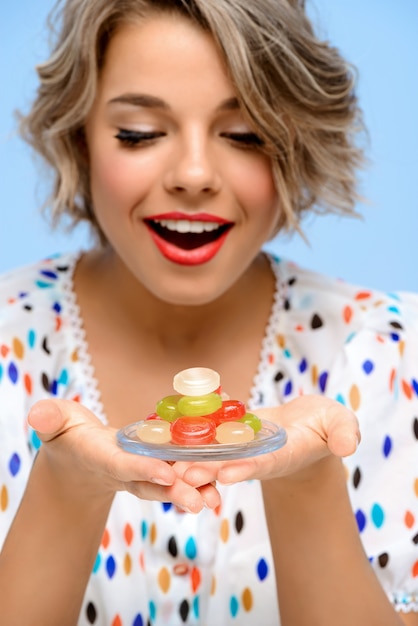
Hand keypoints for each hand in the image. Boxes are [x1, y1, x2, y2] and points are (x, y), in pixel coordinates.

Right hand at [28, 399, 220, 512]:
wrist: (78, 457)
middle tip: (201, 501)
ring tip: (216, 499)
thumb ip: (50, 419)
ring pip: (168, 483)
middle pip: (152, 483)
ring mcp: (140, 472)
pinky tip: (220, 478)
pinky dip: (197, 477)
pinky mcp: (154, 468)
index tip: (165, 474)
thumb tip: (38, 413)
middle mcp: (124, 470)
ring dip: (192, 491)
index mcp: (100, 457)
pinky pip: (177, 473)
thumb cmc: (66, 433)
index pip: (122, 465)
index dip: (142, 469)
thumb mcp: (55, 422)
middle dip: (176, 492)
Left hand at [175, 395, 359, 486]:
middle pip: (229, 463)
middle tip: (183, 476)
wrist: (308, 426)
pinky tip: (169, 420)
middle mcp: (257, 454)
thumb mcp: (341, 426)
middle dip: (207, 470)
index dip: (246, 468)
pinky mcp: (232, 431)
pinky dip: (191, 426)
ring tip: (166, 459)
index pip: (264, 464)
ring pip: (213, 450)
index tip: (228, 474)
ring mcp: (242, 445)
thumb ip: (344, 434)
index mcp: (283, 454)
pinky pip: (210, 428)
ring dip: (189, 455)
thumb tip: (348, 445)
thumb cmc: (328, 426)